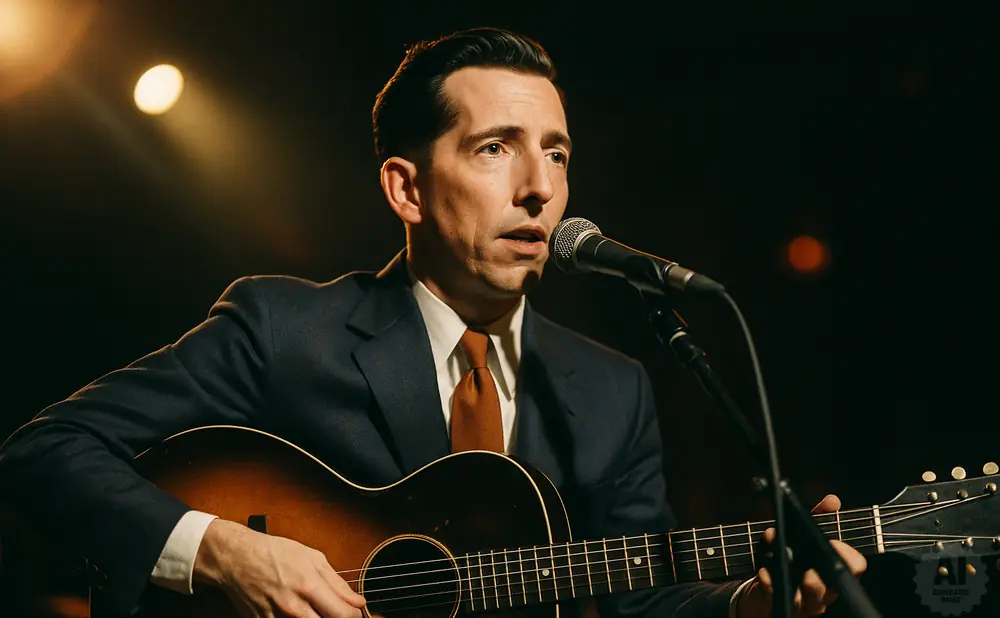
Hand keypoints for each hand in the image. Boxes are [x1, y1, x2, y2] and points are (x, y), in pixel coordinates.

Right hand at [193, 519, 365, 617]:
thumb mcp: (311, 558)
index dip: (354, 616)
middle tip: (334, 612)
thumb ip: (337, 583)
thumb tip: (358, 601)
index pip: (343, 614)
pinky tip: (297, 613)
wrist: (237, 558)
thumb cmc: (275, 553)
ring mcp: (277, 617)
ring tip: (315, 610)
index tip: (355, 613)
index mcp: (309, 585)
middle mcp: (294, 606)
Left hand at [737, 495, 866, 617]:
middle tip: (811, 567)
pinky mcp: (776, 603)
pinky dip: (769, 583)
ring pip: (804, 597)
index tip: (835, 544)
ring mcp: (801, 602)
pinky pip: (775, 596)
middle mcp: (822, 592)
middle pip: (830, 589)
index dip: (849, 558)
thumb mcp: (805, 535)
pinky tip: (764, 572)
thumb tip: (833, 500)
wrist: (766, 588)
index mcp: (833, 575)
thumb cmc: (793, 560)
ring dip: (794, 577)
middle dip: (820, 578)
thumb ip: (820, 517)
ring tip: (787, 561)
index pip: (853, 568)